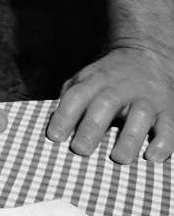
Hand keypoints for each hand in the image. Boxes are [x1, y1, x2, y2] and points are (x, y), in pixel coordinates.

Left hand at [46, 46, 173, 162]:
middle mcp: (121, 88)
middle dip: (92, 127)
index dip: (64, 116)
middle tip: (80, 150)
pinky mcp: (168, 110)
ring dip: (129, 138)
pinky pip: (169, 126)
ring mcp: (147, 98)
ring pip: (140, 115)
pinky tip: (153, 157)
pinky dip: (163, 143)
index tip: (54, 137)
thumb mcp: (85, 79)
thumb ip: (70, 99)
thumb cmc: (107, 78)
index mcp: (95, 80)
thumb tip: (53, 126)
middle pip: (106, 104)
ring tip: (119, 159)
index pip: (76, 96)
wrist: (146, 56)